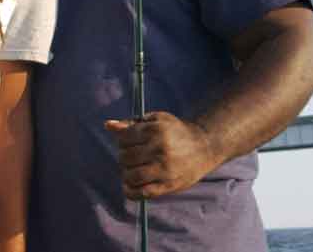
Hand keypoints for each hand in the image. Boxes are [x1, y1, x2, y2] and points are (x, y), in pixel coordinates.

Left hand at [104, 111, 218, 199]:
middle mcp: (159, 150)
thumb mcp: (156, 120)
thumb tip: (108, 125)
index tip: (129, 141)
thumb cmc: (175, 131)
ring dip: (126, 173)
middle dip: (124, 156)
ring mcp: (164, 169)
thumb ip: (131, 123)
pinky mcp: (168, 186)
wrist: (204, 147)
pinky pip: (142, 193)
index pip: (123, 138)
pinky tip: (129, 185)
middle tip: (132, 156)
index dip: (122, 140)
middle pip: (125, 157)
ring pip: (130, 176)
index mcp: (155, 130)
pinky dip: (131, 191)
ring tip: (132, 169)